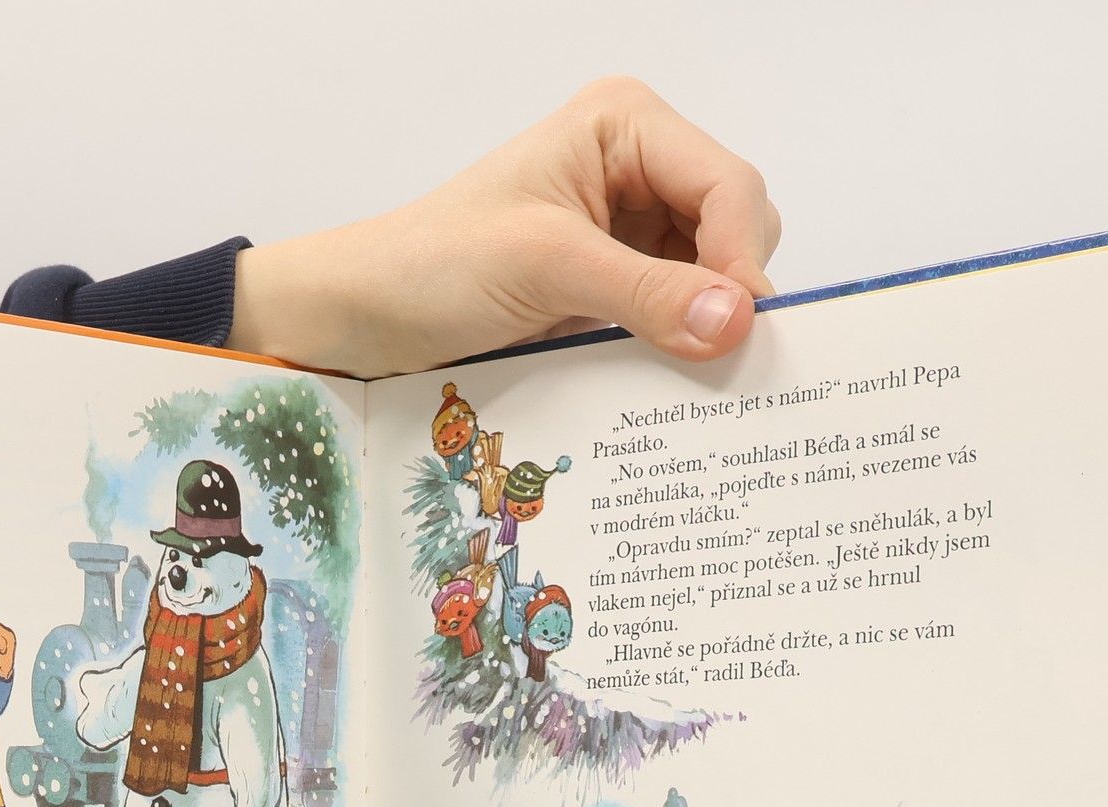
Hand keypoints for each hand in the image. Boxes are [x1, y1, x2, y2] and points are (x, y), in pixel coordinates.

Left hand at [230, 78, 778, 374]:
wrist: (363, 316)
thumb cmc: (432, 266)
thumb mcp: (544, 268)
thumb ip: (646, 291)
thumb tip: (738, 321)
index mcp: (624, 125)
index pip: (728, 186)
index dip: (743, 259)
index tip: (742, 334)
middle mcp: (636, 167)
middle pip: (734, 229)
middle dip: (731, 292)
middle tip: (723, 365)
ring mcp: (627, 228)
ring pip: (713, 278)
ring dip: (707, 327)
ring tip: (696, 380)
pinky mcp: (612, 284)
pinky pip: (675, 314)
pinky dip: (680, 347)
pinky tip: (670, 380)